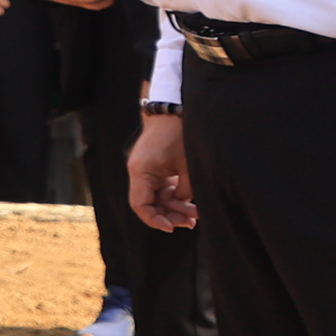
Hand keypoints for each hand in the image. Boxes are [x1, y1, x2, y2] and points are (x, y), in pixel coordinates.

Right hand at [128, 114, 196, 229]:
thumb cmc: (181, 135)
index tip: (173, 227)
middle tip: (193, 222)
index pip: (140, 205)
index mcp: (141, 171)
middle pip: (149, 203)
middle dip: (170, 214)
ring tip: (196, 213)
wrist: (175, 108)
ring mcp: (145, 168)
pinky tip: (190, 202)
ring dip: (175, 206)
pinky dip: (174, 195)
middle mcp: (139, 171)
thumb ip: (184, 192)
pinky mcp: (154, 165)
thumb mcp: (188, 168)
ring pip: (157, 196)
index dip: (155, 220)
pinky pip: (161, 187)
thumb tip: (183, 207)